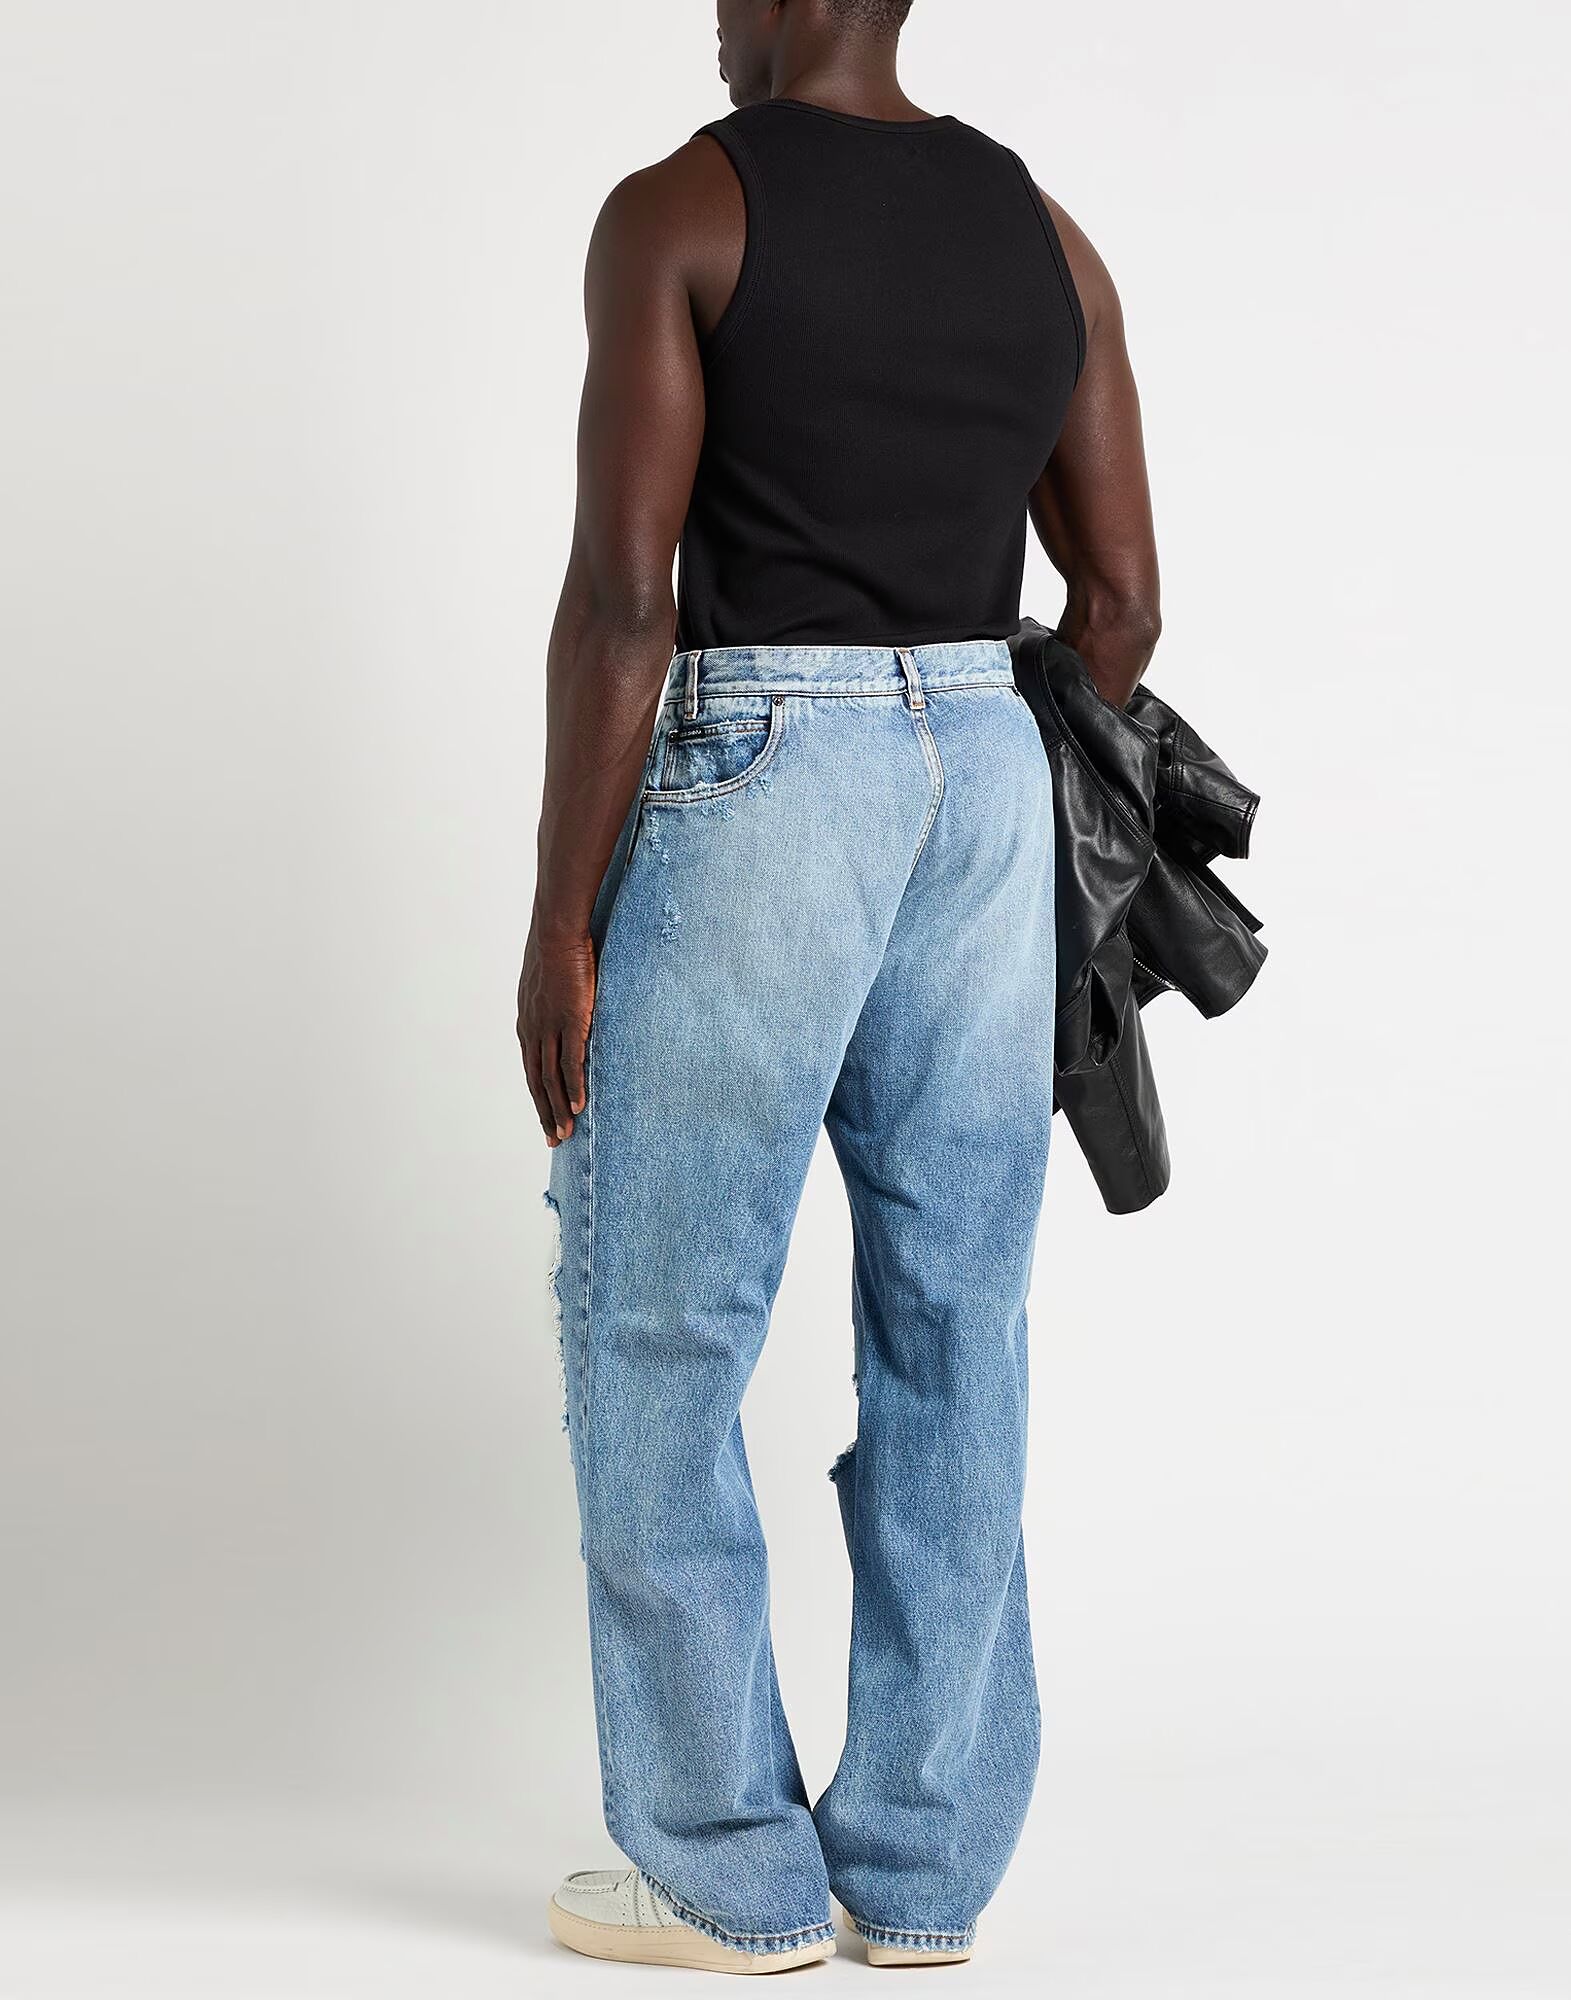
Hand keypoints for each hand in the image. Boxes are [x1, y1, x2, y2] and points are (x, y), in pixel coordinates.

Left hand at [517, 923, 595, 1146]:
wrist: (557, 930)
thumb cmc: (557, 948)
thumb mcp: (548, 981)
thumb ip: (552, 1000)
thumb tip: (565, 1004)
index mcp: (527, 1023)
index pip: (531, 1068)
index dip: (538, 1095)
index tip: (546, 1116)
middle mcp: (533, 1031)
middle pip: (536, 1081)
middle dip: (544, 1113)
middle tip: (553, 1140)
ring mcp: (550, 1028)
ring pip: (550, 1079)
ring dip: (558, 1109)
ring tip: (565, 1134)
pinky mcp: (570, 1022)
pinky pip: (570, 1063)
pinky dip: (574, 1088)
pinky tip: (579, 1108)